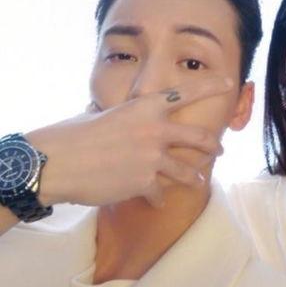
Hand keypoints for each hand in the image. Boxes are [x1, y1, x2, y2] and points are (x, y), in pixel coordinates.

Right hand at [26, 76, 232, 207]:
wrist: (55, 163)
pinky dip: (158, 198)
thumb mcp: (101, 115)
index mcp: (145, 107)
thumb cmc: (72, 134)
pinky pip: (160, 193)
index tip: (229, 83)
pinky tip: (156, 202)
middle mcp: (155, 130)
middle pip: (198, 138)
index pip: (185, 92)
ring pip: (187, 171)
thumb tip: (116, 113)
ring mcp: (152, 158)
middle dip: (213, 145)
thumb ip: (122, 116)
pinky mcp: (144, 182)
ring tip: (198, 181)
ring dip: (194, 177)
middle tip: (219, 149)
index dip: (210, 86)